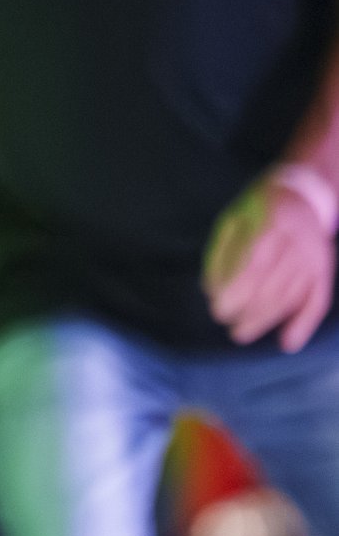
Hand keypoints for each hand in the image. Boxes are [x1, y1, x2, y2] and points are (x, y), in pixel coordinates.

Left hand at [205, 178, 336, 352]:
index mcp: (273, 222)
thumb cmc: (260, 208)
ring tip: (239, 333)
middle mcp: (299, 240)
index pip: (254, 263)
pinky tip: (287, 343)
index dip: (236, 290)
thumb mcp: (234, 217)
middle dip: (247, 309)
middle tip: (223, 320)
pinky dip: (304, 324)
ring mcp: (315, 256)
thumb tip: (211, 289)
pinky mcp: (325, 268)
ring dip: (265, 319)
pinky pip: (318, 300)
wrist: (306, 191)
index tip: (217, 307)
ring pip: (292, 296)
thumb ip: (221, 251)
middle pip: (274, 284)